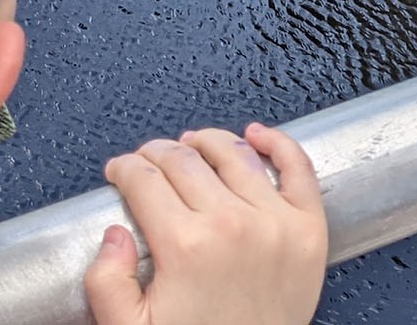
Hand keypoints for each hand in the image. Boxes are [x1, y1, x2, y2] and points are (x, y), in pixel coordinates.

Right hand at [86, 124, 327, 324]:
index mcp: (185, 246)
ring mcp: (275, 222)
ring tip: (192, 144)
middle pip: (185, 161)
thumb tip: (113, 233)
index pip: (145, 181)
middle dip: (157, 153)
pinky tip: (258, 134)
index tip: (120, 170)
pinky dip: (279, 142)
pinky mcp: (309, 228)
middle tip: (148, 158)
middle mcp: (232, 224)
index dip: (126, 168)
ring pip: (235, 154)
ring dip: (207, 141)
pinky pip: (297, 168)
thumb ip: (107, 281)